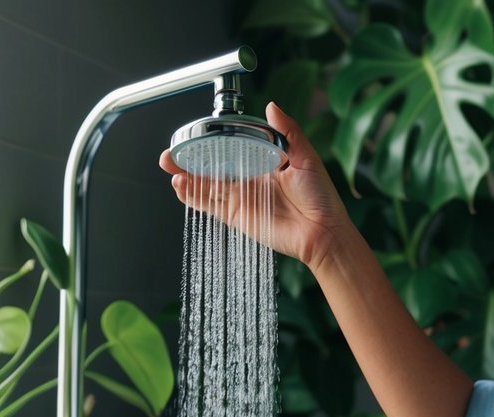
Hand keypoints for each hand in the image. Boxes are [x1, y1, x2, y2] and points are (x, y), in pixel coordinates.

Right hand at [159, 102, 355, 273]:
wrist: (323, 232)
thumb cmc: (321, 197)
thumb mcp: (307, 157)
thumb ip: (288, 131)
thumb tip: (271, 106)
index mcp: (264, 162)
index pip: (232, 147)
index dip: (213, 140)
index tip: (196, 133)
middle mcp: (249, 179)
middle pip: (212, 166)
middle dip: (190, 158)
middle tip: (173, 151)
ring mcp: (241, 198)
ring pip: (206, 185)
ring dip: (186, 176)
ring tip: (170, 165)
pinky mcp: (237, 216)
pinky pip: (210, 206)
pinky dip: (194, 197)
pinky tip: (181, 186)